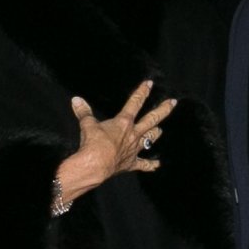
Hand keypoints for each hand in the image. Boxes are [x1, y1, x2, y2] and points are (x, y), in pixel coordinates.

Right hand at [55, 80, 176, 204]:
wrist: (95, 164)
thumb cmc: (93, 143)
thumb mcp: (87, 124)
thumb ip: (84, 112)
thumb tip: (76, 100)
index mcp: (123, 122)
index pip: (135, 102)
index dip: (142, 92)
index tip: (150, 83)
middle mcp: (132, 134)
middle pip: (152, 120)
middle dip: (163, 110)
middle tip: (172, 103)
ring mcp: (134, 149)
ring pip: (150, 139)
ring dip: (155, 134)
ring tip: (160, 130)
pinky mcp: (131, 163)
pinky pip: (144, 164)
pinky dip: (150, 165)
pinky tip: (157, 165)